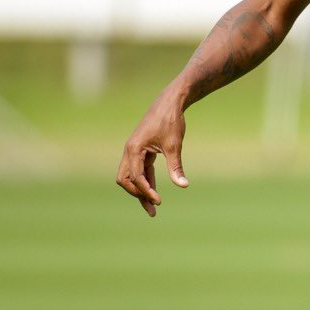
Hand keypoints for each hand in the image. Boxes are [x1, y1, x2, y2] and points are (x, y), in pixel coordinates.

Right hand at [116, 95, 189, 216]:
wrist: (170, 102)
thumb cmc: (171, 121)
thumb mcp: (174, 145)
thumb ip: (176, 166)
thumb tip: (183, 185)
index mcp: (134, 149)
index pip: (136, 177)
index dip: (146, 191)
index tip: (158, 201)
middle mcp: (129, 151)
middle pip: (126, 180)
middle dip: (137, 194)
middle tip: (152, 207)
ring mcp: (134, 151)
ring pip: (132, 176)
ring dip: (141, 189)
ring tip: (153, 206)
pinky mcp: (142, 150)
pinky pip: (140, 170)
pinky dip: (146, 180)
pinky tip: (155, 191)